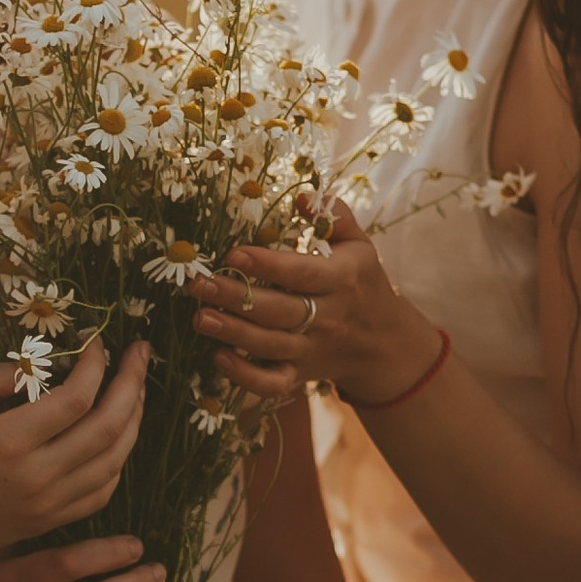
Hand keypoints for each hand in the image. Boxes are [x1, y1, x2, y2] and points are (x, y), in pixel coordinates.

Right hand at [0, 339, 150, 573]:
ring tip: (137, 387)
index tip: (96, 343)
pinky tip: (118, 434)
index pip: (76, 398)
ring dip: (135, 419)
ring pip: (116, 459)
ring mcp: (50, 502)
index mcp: (7, 442)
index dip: (96, 365)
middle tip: (141, 353)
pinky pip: (104, 489)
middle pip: (108, 426)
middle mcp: (37, 475)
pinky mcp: (54, 520)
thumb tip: (34, 363)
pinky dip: (119, 458)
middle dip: (132, 383)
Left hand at [192, 206, 434, 410]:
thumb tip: (304, 197)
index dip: (267, 265)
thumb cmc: (360, 281)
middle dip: (235, 298)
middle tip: (198, 284)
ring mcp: (311, 350)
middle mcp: (328, 318)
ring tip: (199, 317)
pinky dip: (244, 378)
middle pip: (278, 311)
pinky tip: (218, 358)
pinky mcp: (299, 375)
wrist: (382, 342)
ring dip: (232, 333)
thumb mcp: (359, 244)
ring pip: (269, 346)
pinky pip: (272, 384)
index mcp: (342, 279)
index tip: (233, 254)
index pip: (302, 273)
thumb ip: (334, 216)